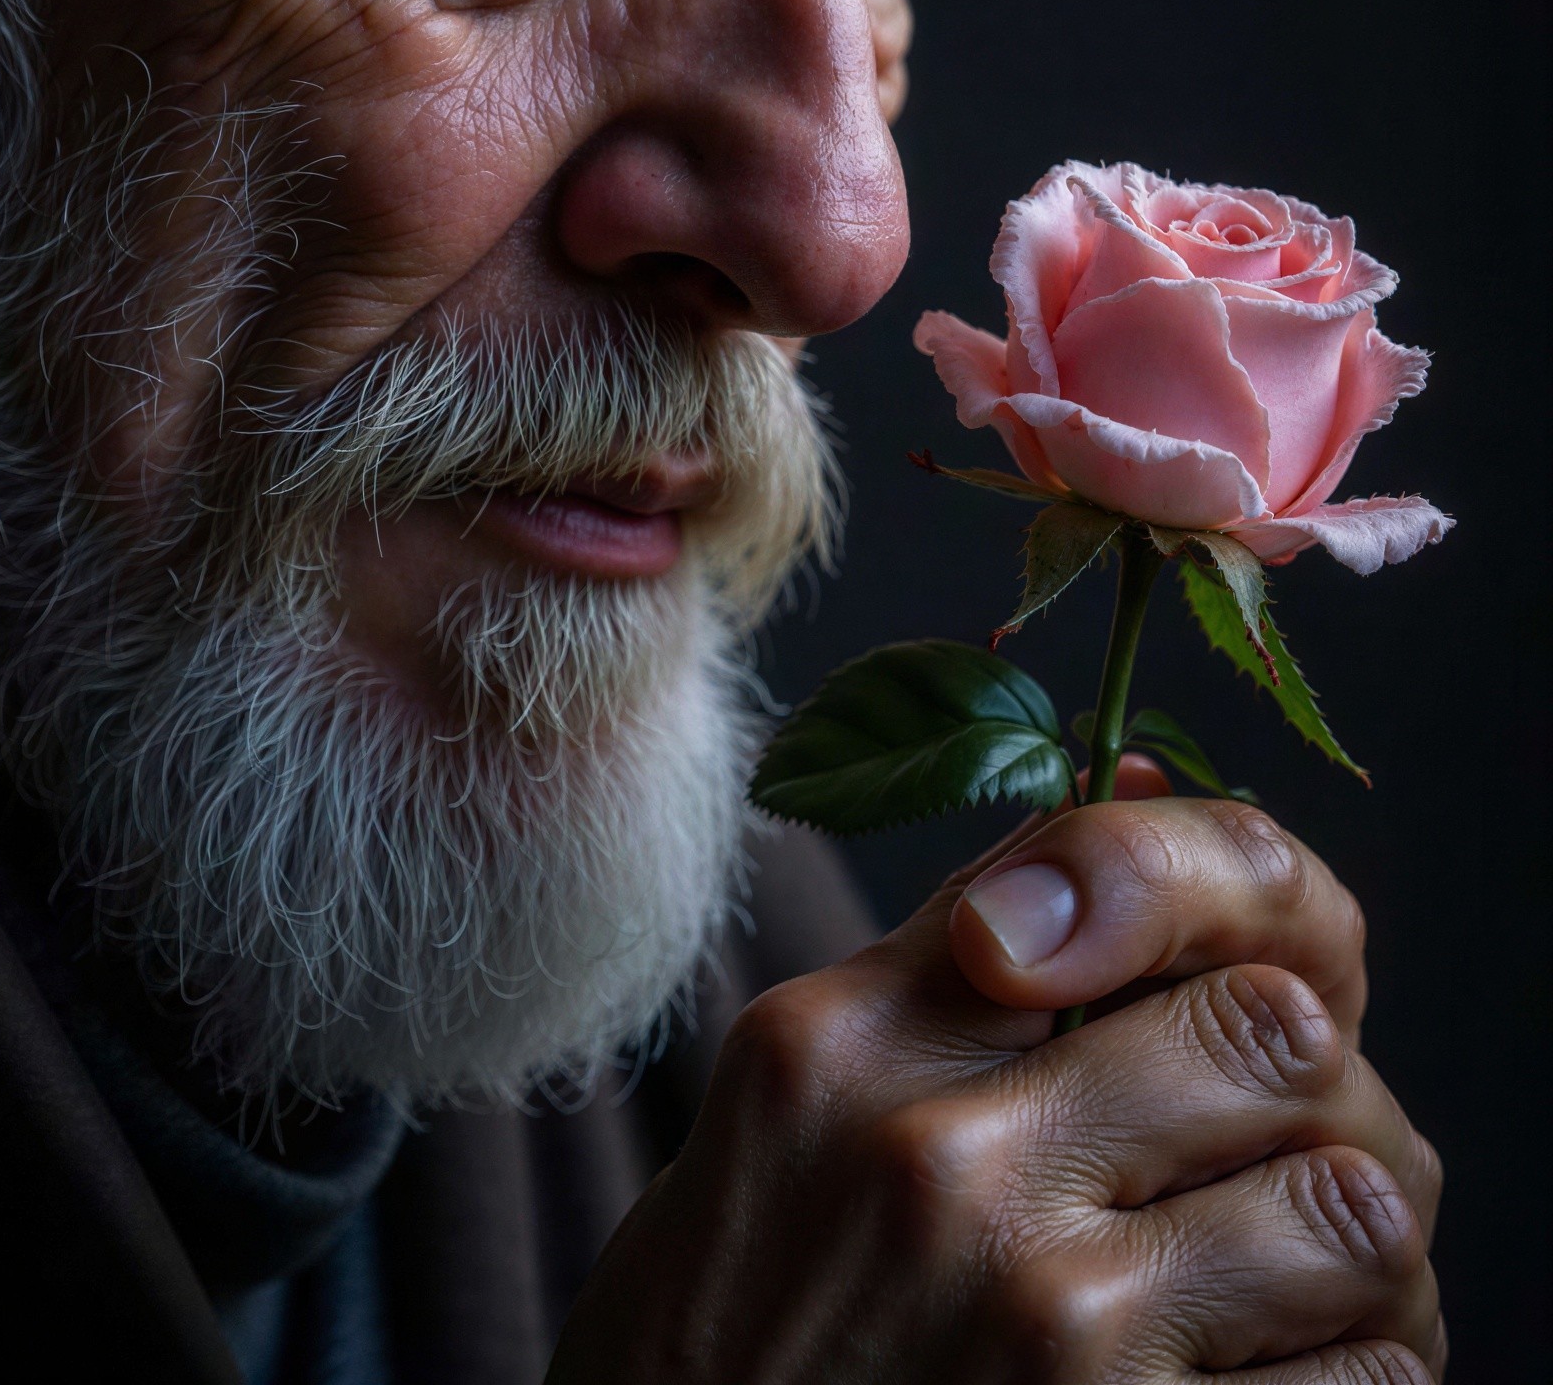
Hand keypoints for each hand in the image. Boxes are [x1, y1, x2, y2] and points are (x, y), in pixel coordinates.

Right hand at [549, 768, 1444, 1382]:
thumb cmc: (732, 1306)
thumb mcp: (788, 1092)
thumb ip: (949, 959)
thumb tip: (1138, 778)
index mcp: (844, 1040)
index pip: (1108, 881)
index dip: (1197, 932)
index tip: (1207, 982)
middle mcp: (938, 1161)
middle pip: (1272, 1026)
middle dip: (1298, 1084)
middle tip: (1261, 1142)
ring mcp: (1039, 1320)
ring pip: (1354, 1203)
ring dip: (1343, 1246)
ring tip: (1281, 1274)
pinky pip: (1370, 1381)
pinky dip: (1352, 1374)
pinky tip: (1260, 1372)